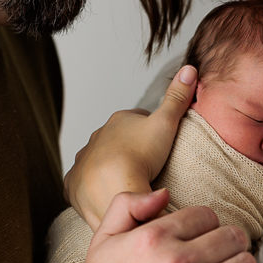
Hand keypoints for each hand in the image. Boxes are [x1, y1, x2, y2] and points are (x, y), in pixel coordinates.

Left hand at [64, 65, 197, 229]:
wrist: (115, 189)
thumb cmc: (142, 156)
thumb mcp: (166, 123)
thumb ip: (177, 97)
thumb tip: (190, 67)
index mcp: (117, 121)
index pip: (136, 119)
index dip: (149, 128)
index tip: (159, 140)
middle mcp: (95, 138)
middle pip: (114, 140)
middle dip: (126, 148)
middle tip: (144, 164)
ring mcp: (82, 161)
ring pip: (96, 161)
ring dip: (107, 168)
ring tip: (125, 182)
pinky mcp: (73, 184)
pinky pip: (81, 183)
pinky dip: (90, 187)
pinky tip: (103, 194)